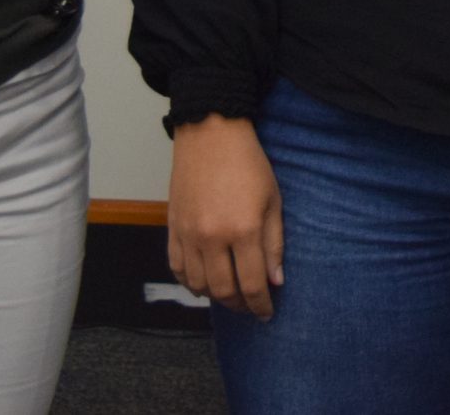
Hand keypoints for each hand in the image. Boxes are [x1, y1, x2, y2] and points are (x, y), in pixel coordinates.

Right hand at [168, 115, 286, 318]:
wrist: (211, 135)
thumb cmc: (248, 163)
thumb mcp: (273, 201)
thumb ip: (274, 244)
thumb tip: (276, 281)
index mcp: (244, 230)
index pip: (253, 284)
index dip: (261, 305)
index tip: (267, 313)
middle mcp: (213, 237)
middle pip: (224, 290)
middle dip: (240, 305)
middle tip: (251, 306)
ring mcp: (189, 235)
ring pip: (198, 285)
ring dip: (216, 296)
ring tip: (231, 294)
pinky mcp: (173, 228)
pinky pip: (178, 269)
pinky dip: (191, 282)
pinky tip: (204, 283)